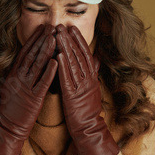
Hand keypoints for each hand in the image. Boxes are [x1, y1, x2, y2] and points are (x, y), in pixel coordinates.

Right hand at [0, 24, 57, 154]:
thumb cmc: (11, 109)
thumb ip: (18, 74)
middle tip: (51, 27)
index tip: (42, 28)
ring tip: (55, 38)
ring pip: (36, 66)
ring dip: (46, 51)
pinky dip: (49, 72)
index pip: (24, 53)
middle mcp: (18, 78)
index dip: (33, 39)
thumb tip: (25, 61)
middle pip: (31, 55)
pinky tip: (56, 62)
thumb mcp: (12, 87)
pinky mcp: (33, 99)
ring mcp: (25, 88)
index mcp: (13, 74)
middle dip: (41, 40)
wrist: (7, 128)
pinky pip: (42, 83)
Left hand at [55, 24, 118, 154]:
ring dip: (65, 48)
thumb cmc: (88, 110)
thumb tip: (97, 59)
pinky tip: (57, 55)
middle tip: (62, 26)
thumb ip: (94, 73)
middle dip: (70, 39)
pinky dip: (63, 66)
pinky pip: (67, 78)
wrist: (89, 129)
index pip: (85, 54)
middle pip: (79, 55)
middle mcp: (88, 80)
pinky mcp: (73, 96)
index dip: (79, 40)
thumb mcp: (93, 89)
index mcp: (92, 78)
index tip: (72, 28)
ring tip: (58, 35)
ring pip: (73, 63)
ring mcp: (81, 87)